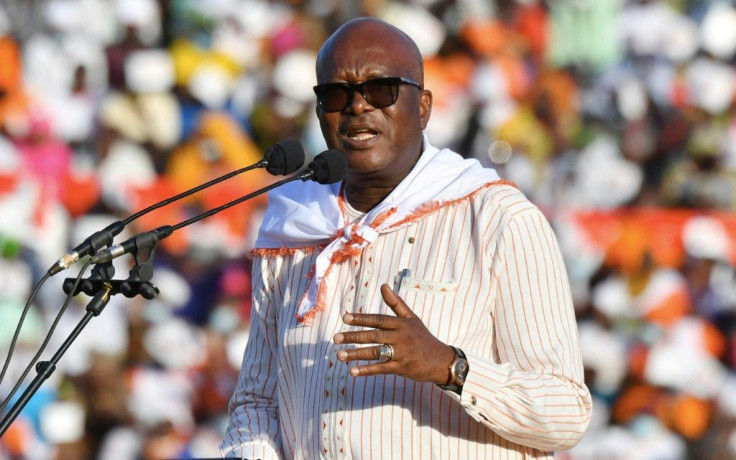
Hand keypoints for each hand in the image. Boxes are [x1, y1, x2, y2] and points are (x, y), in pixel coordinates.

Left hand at [333, 283, 455, 384]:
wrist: (441, 360)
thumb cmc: (423, 338)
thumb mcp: (412, 318)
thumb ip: (396, 303)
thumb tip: (383, 285)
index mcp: (401, 324)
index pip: (378, 319)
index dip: (361, 318)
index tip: (345, 318)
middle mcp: (401, 337)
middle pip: (373, 335)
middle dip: (353, 336)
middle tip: (335, 338)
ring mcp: (401, 353)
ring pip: (375, 352)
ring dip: (356, 354)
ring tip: (340, 355)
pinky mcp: (402, 368)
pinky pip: (381, 369)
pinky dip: (367, 370)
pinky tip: (353, 372)